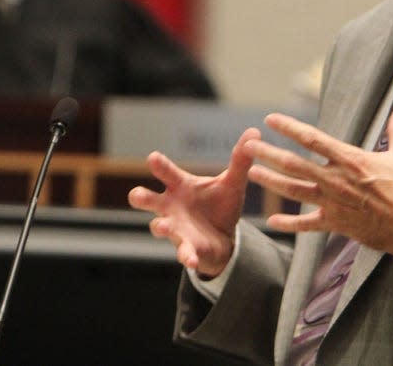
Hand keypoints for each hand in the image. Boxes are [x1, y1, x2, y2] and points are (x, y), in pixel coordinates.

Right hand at [128, 127, 260, 276]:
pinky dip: (186, 256)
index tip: (153, 158)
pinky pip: (183, 253)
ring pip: (159, 227)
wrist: (224, 237)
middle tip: (137, 195)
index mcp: (180, 186)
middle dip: (141, 197)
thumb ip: (240, 160)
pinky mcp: (186, 248)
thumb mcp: (232, 183)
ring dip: (160, 226)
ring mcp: (176, 228)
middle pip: (147, 199)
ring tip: (163, 226)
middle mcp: (171, 206)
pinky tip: (191, 260)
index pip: (166, 172)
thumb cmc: (220, 204)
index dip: (159, 165)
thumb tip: (254, 131)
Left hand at [245, 107, 392, 258]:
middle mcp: (337, 180)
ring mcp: (334, 203)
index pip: (313, 139)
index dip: (289, 127)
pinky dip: (290, 224)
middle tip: (248, 145)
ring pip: (295, 191)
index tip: (271, 118)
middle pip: (295, 164)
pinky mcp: (337, 224)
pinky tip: (272, 222)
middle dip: (269, 153)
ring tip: (252, 173)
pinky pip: (308, 225)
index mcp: (351, 160)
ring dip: (272, 181)